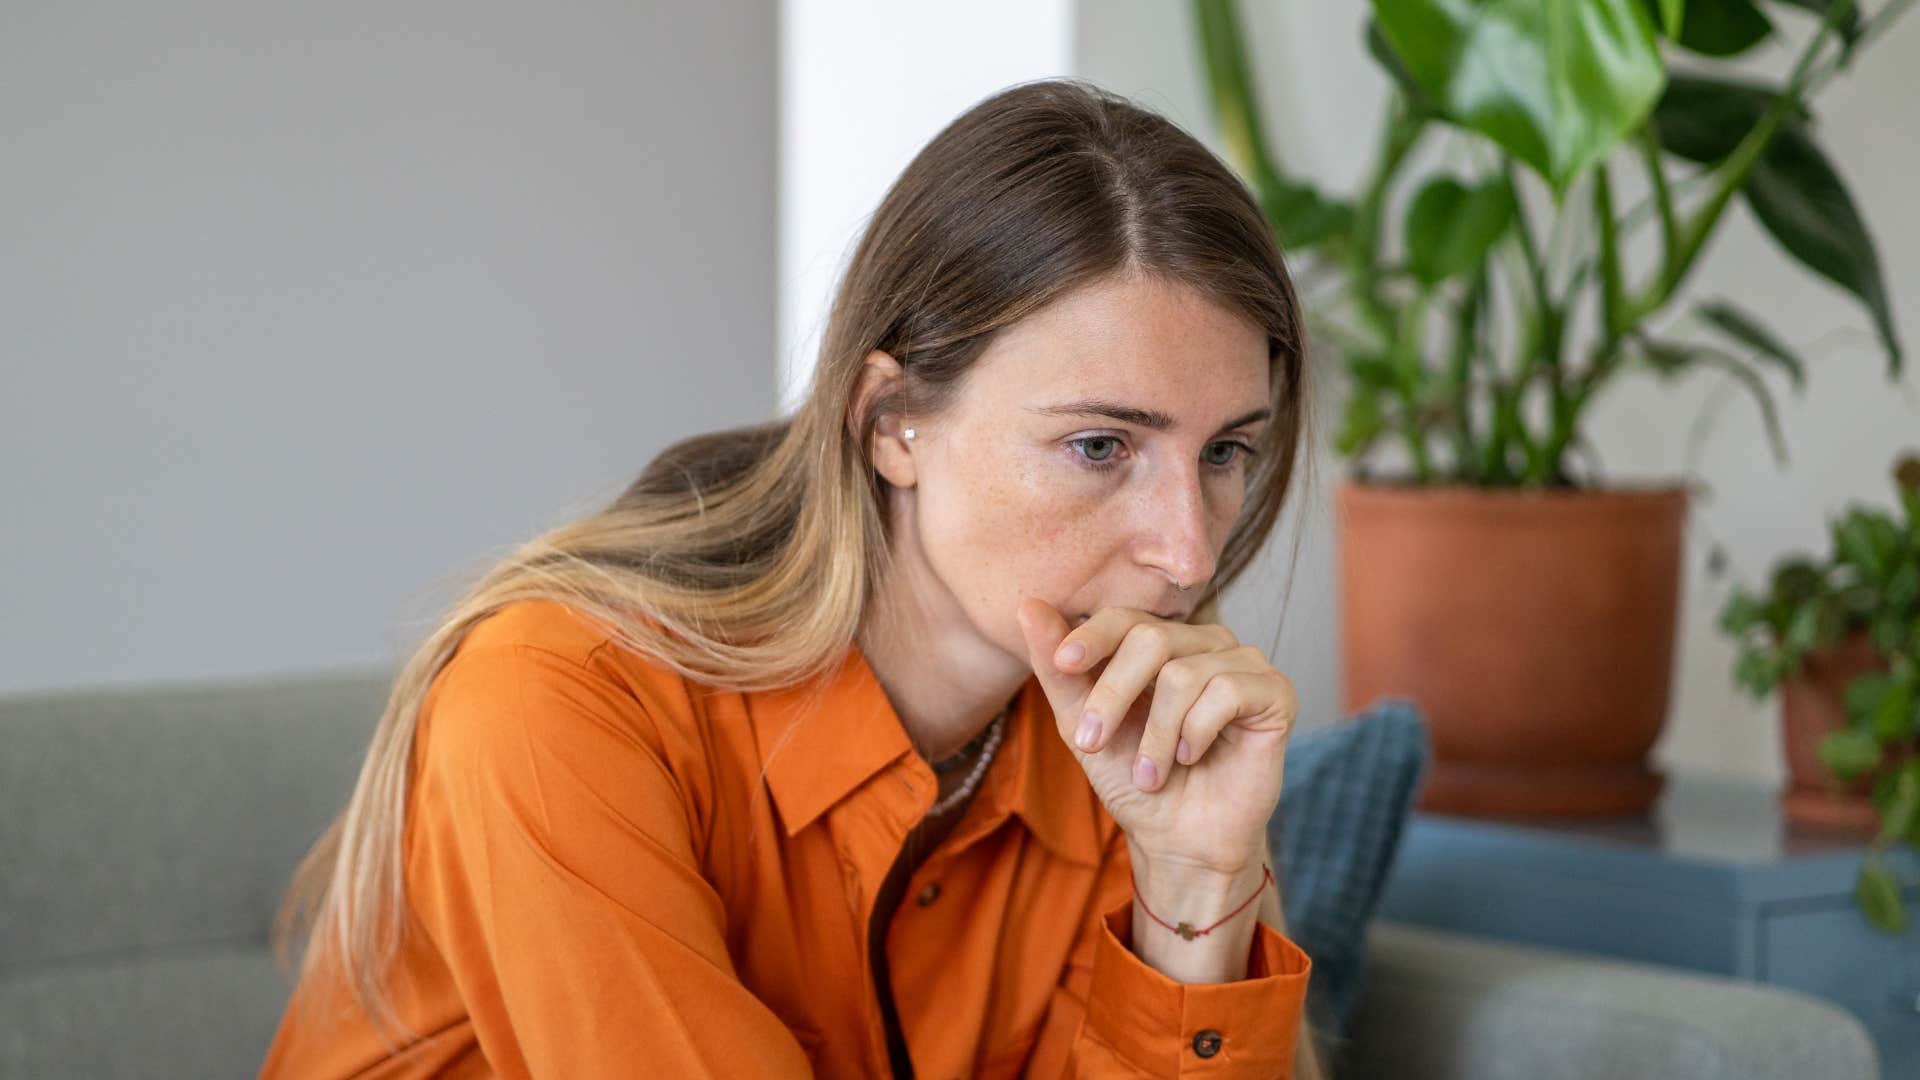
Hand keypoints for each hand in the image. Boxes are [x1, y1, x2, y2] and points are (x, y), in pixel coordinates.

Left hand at [1014, 596, 1297, 875]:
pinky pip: (1227, 691)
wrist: (1179, 841)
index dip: (1092, 636)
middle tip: (1092, 745)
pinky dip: (1197, 733)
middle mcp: (1205, 643)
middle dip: (1113, 696)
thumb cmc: (1133, 781)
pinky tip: (1193, 758)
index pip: (1125, 618)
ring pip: (1184, 673)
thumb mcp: (1083, 726)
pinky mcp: (1276, 693)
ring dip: (1155, 735)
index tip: (1063, 664)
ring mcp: (1244, 664)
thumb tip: (1028, 604)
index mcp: (1161, 643)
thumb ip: (1058, 670)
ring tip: (1150, 774)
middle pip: (1151, 638)